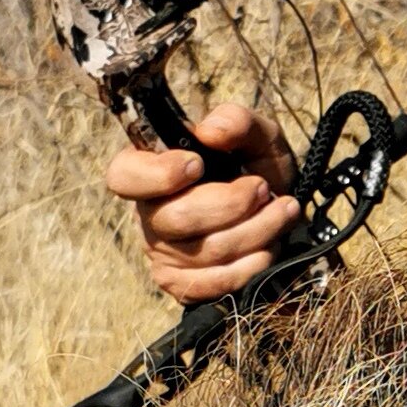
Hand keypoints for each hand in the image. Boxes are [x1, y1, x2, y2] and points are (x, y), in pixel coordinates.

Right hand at [105, 100, 299, 305]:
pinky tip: (270, 246)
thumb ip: (237, 121)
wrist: (281, 219)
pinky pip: (215, 282)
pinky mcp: (183, 285)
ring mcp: (163, 254)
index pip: (123, 175)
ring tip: (282, 211)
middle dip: (231, 204)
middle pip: (176, 218)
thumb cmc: (258, 170)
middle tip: (262, 188)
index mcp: (151, 170)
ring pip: (204, 251)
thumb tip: (209, 131)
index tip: (198, 164)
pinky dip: (252, 263)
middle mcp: (149, 214)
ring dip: (256, 230)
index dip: (157, 175)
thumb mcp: (258, 137)